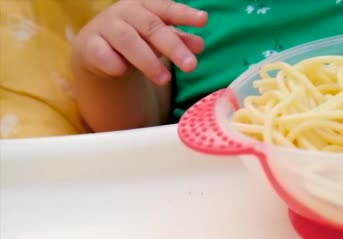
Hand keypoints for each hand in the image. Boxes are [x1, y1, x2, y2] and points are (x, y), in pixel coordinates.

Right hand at [72, 0, 207, 85]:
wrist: (98, 49)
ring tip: (166, 79)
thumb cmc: (138, 39)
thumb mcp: (159, 39)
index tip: (203, 20)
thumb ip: (180, 40)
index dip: (184, 14)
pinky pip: (103, 54)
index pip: (166, 8)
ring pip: (128, 40)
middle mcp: (125, 12)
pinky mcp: (90, 46)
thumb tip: (199, 45)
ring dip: (148, 60)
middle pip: (151, 26)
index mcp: (145, 6)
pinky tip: (123, 71)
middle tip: (192, 66)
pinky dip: (115, 63)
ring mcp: (106, 28)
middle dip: (173, 46)